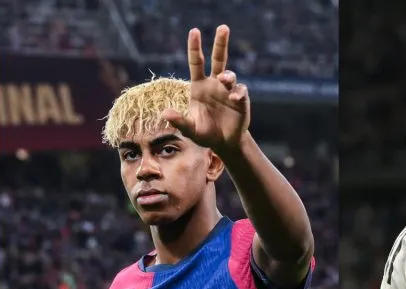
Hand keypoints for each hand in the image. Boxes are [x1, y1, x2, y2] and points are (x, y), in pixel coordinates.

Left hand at [161, 25, 249, 154]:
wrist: (224, 143)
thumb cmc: (205, 134)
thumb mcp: (190, 130)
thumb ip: (179, 122)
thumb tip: (165, 113)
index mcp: (199, 86)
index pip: (196, 62)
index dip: (195, 47)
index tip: (194, 31)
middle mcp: (214, 84)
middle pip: (218, 58)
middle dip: (220, 42)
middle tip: (223, 27)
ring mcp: (228, 90)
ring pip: (229, 75)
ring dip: (227, 75)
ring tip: (223, 79)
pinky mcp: (241, 100)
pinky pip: (240, 91)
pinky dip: (237, 93)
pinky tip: (234, 98)